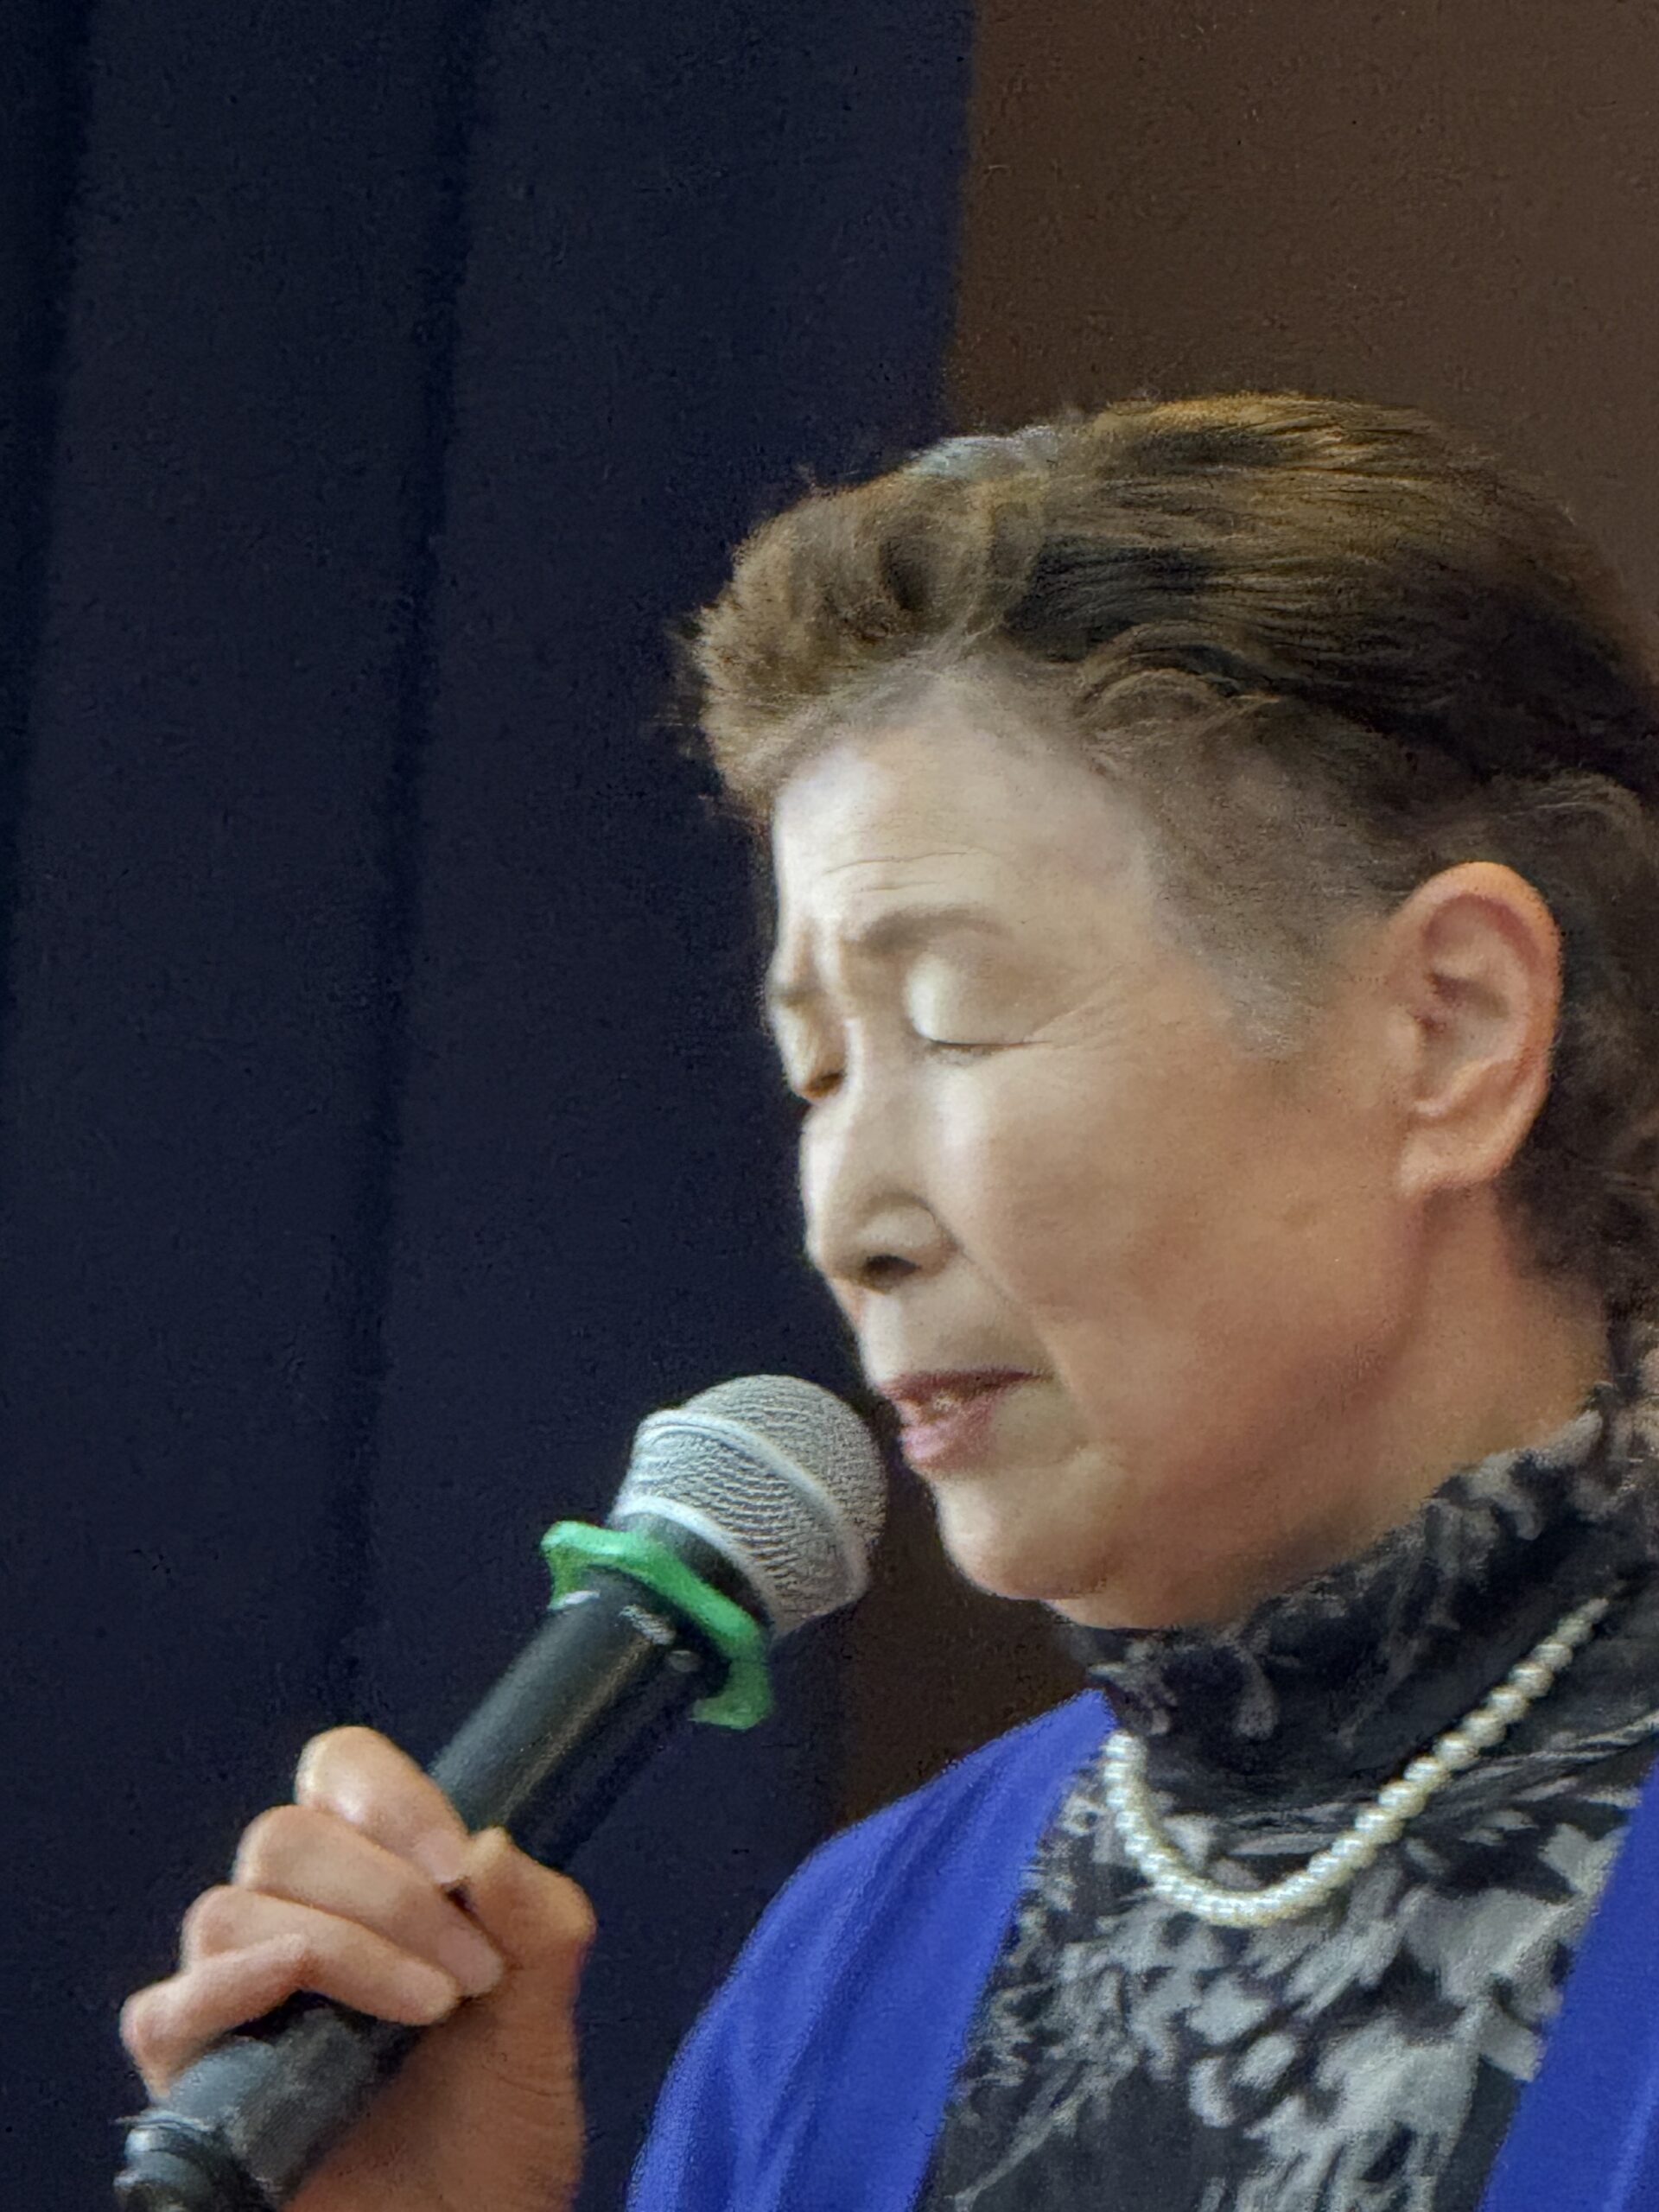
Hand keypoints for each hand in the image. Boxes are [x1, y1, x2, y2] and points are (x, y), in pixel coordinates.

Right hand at [120, 1726, 596, 2211]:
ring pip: (231, 1908)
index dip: (391, 1796)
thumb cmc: (496, 2131)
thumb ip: (542, 1928)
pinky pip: (166, 2009)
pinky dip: (228, 1986)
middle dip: (391, 1894)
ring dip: (343, 1945)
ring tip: (429, 2011)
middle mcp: (288, 1921)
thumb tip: (492, 1846)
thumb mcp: (545, 2020)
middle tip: (471, 1975)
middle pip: (286, 1836)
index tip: (459, 1864)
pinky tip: (293, 1989)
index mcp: (368, 1879)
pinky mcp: (193, 2081)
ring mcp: (234, 1999)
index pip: (339, 1771)